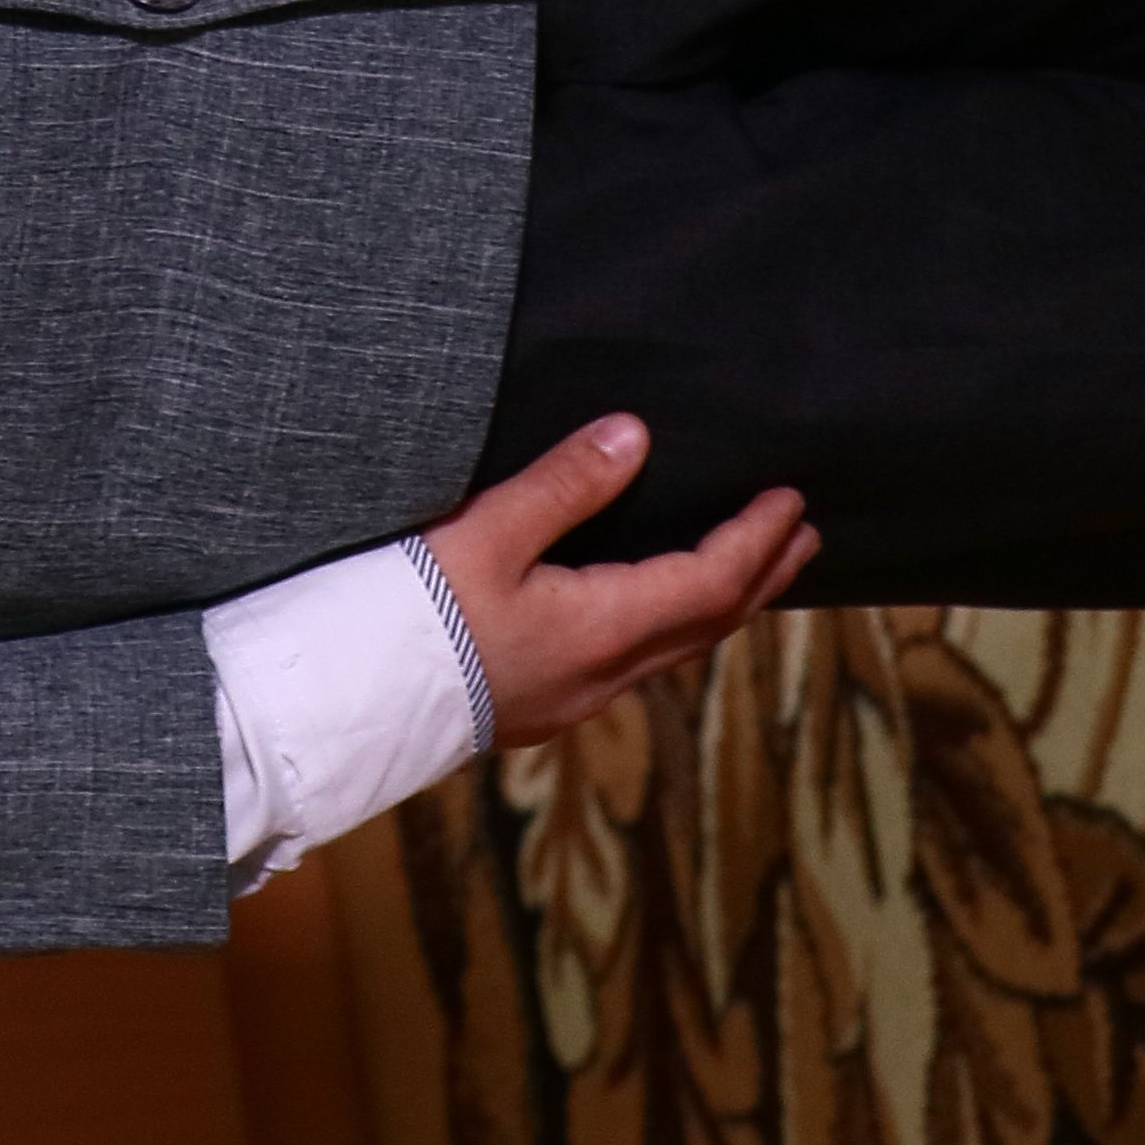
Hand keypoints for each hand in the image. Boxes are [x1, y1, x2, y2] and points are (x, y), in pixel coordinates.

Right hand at [426, 417, 813, 751]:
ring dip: (719, 604)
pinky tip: (650, 613)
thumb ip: (562, 486)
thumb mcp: (482, 534)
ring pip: (672, 650)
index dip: (757, 540)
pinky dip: (670, 625)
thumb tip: (634, 436)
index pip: (711, 583)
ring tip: (745, 572)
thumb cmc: (406, 617)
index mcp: (602, 628)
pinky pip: (634, 663)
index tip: (792, 501)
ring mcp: (570, 699)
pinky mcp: (537, 706)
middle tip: (803, 538)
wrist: (341, 708)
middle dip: (760, 577)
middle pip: (707, 625)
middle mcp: (602, 675)